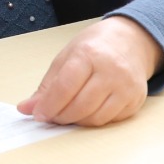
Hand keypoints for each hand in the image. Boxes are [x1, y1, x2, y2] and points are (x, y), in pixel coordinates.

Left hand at [17, 16, 163, 126]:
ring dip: (77, 122)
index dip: (49, 105)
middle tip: (51, 116)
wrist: (131, 41)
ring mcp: (127, 86)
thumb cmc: (94, 47)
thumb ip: (47, 85)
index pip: (65, 87)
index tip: (37, 114)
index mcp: (89, 54)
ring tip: (67, 114)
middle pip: (81, 105)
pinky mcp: (136, 99)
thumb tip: (27, 108)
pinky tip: (87, 112)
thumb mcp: (66, 57)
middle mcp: (111, 70)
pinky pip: (110, 120)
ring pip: (96, 118)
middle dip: (61, 116)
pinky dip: (94, 120)